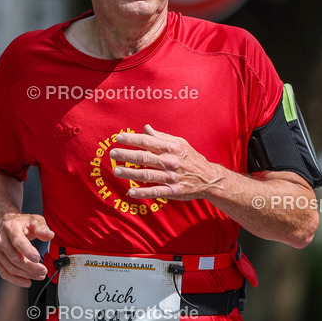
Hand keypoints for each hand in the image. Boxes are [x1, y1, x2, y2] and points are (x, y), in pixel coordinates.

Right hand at [0, 213, 54, 286]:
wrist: (7, 224)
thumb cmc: (23, 223)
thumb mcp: (35, 221)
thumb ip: (42, 228)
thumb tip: (50, 235)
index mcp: (10, 227)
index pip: (18, 241)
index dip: (28, 251)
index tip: (38, 259)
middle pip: (15, 258)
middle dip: (31, 267)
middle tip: (44, 271)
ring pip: (10, 268)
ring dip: (26, 274)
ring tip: (39, 275)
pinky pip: (4, 273)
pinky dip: (16, 280)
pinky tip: (27, 282)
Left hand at [109, 124, 224, 200]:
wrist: (209, 178)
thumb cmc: (191, 158)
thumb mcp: (180, 143)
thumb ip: (162, 136)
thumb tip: (146, 128)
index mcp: (171, 148)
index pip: (148, 141)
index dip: (132, 139)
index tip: (118, 138)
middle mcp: (170, 161)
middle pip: (144, 157)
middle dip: (126, 155)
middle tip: (112, 154)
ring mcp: (171, 177)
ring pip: (147, 174)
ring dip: (130, 173)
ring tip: (117, 171)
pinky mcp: (173, 191)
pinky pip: (156, 191)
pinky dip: (142, 192)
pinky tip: (131, 192)